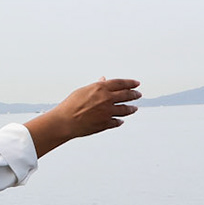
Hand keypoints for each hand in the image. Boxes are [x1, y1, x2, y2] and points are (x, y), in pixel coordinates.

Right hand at [24, 77, 140, 156]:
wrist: (65, 121)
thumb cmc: (70, 104)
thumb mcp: (83, 91)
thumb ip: (96, 86)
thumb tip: (104, 80)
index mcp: (101, 88)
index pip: (121, 83)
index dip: (130, 83)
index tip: (137, 84)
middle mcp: (106, 99)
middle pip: (126, 96)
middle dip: (134, 95)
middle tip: (138, 95)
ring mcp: (107, 112)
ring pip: (125, 109)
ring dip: (131, 109)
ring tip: (134, 108)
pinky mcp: (106, 123)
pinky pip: (117, 121)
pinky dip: (119, 121)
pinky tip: (121, 120)